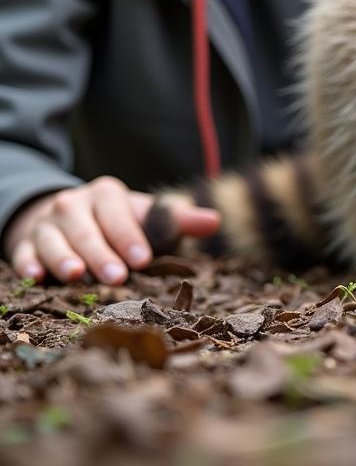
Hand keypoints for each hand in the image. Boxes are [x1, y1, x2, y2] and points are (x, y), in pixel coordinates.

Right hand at [3, 176, 220, 283]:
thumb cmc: (114, 220)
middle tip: (118, 277)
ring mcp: (47, 223)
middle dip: (102, 253)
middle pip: (87, 229)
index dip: (130, 236)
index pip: (118, 213)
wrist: (65, 215)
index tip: (143, 259)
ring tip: (76, 276)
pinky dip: (28, 263)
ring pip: (53, 240)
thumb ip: (175, 220)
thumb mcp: (142, 215)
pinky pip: (24, 251)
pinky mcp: (26, 241)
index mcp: (106, 193)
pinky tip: (35, 277)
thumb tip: (215, 221)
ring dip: (64, 258)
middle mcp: (74, 204)